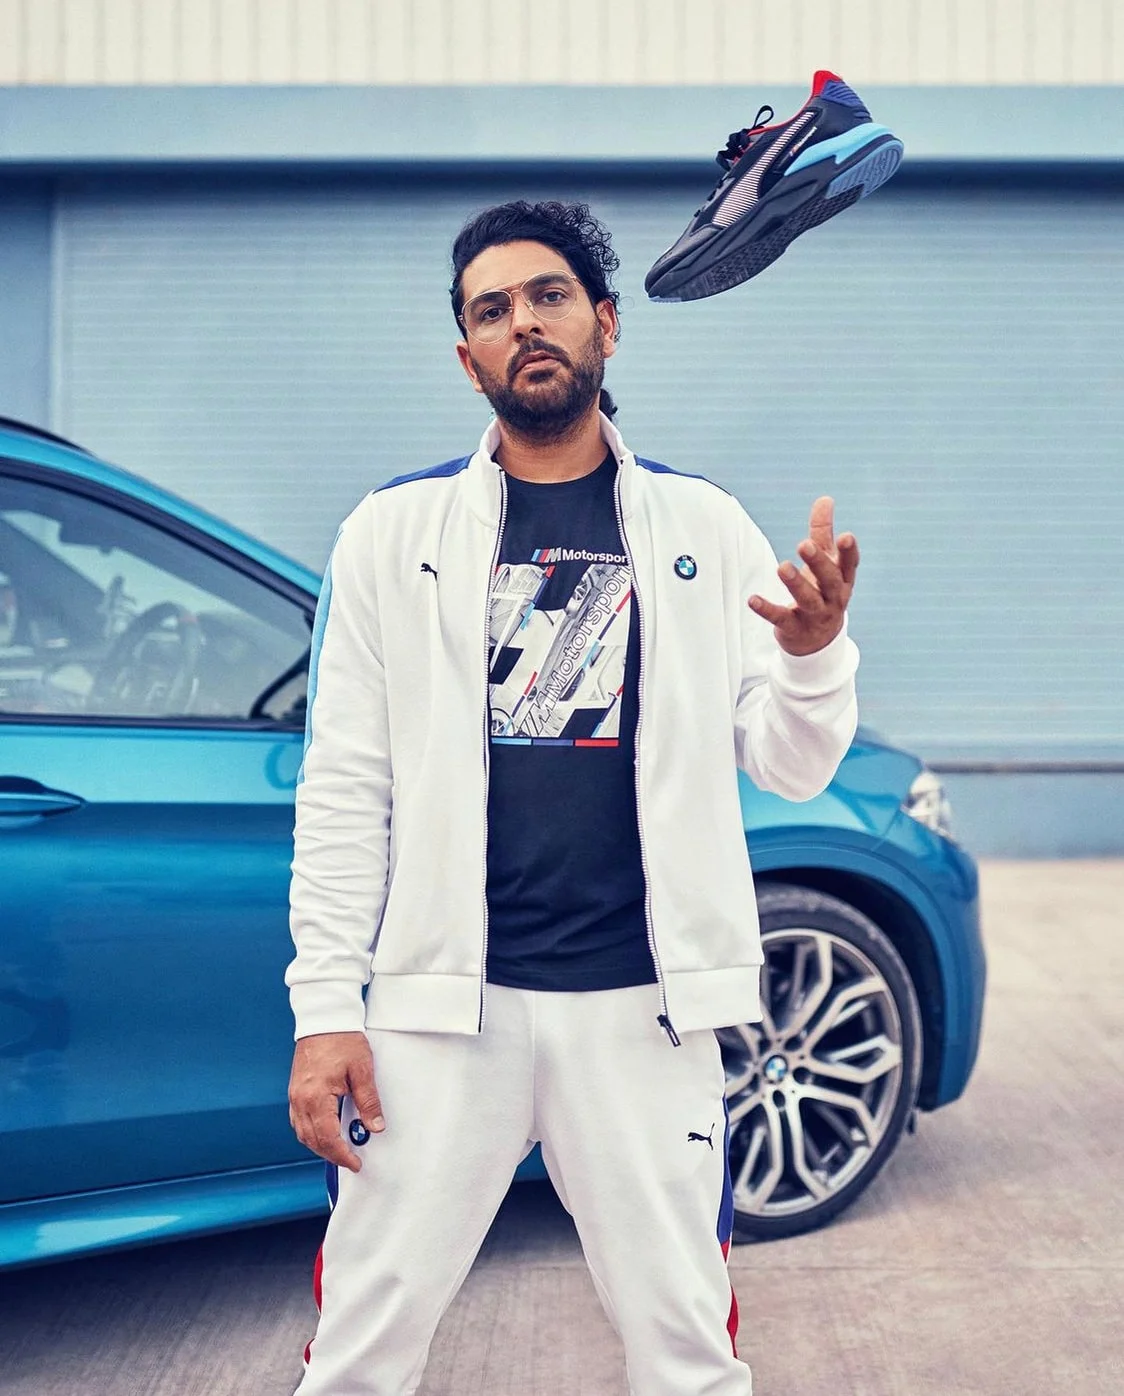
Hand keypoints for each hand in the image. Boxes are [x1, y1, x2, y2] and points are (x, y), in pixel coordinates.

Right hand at [289, 1031, 384, 1172]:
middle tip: (351, 1160)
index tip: (356, 1163)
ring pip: (302, 1133)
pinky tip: (324, 1132)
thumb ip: (368, 1101)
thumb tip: (376, 1127)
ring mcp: (294, 1095)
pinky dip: (311, 1132)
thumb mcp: (362, 1070)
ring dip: (319, 1146)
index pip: (327, 1138)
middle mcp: (300, 1100)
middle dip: (331, 1154)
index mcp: (316, 1097)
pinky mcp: (294, 1090)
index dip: (342, 1155)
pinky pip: (298, 1121)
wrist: (324, 1019)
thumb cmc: (343, 1040)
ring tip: (339, 1150)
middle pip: (312, 1140)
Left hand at [747, 496, 859, 655]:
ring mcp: (815, 616)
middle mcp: (833, 599)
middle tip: (803, 544)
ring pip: (808, 600)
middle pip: (828, 581)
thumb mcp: (825, 564)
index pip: (849, 566)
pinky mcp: (794, 629)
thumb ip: (822, 533)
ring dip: (795, 584)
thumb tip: (825, 499)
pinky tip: (753, 600)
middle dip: (818, 563)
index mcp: (842, 581)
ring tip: (782, 567)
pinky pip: (781, 619)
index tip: (846, 535)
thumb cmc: (822, 592)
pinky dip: (767, 610)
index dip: (849, 552)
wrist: (818, 642)